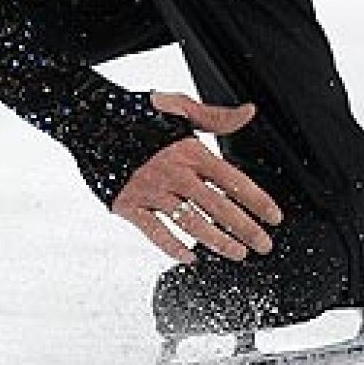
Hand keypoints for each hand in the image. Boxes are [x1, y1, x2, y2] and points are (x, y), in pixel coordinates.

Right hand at [110, 92, 283, 264]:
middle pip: (218, 208)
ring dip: (218, 243)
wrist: (89, 121)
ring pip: (191, 225)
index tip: (274, 217)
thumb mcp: (178, 106)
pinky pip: (155, 233)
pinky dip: (174, 248)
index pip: (233, 181)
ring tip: (237, 254)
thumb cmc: (135, 113)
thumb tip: (247, 112)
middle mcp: (173, 174)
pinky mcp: (129, 205)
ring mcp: (151, 192)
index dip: (257, 201)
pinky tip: (190, 258)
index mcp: (189, 151)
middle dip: (245, 230)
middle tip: (263, 245)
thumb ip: (216, 116)